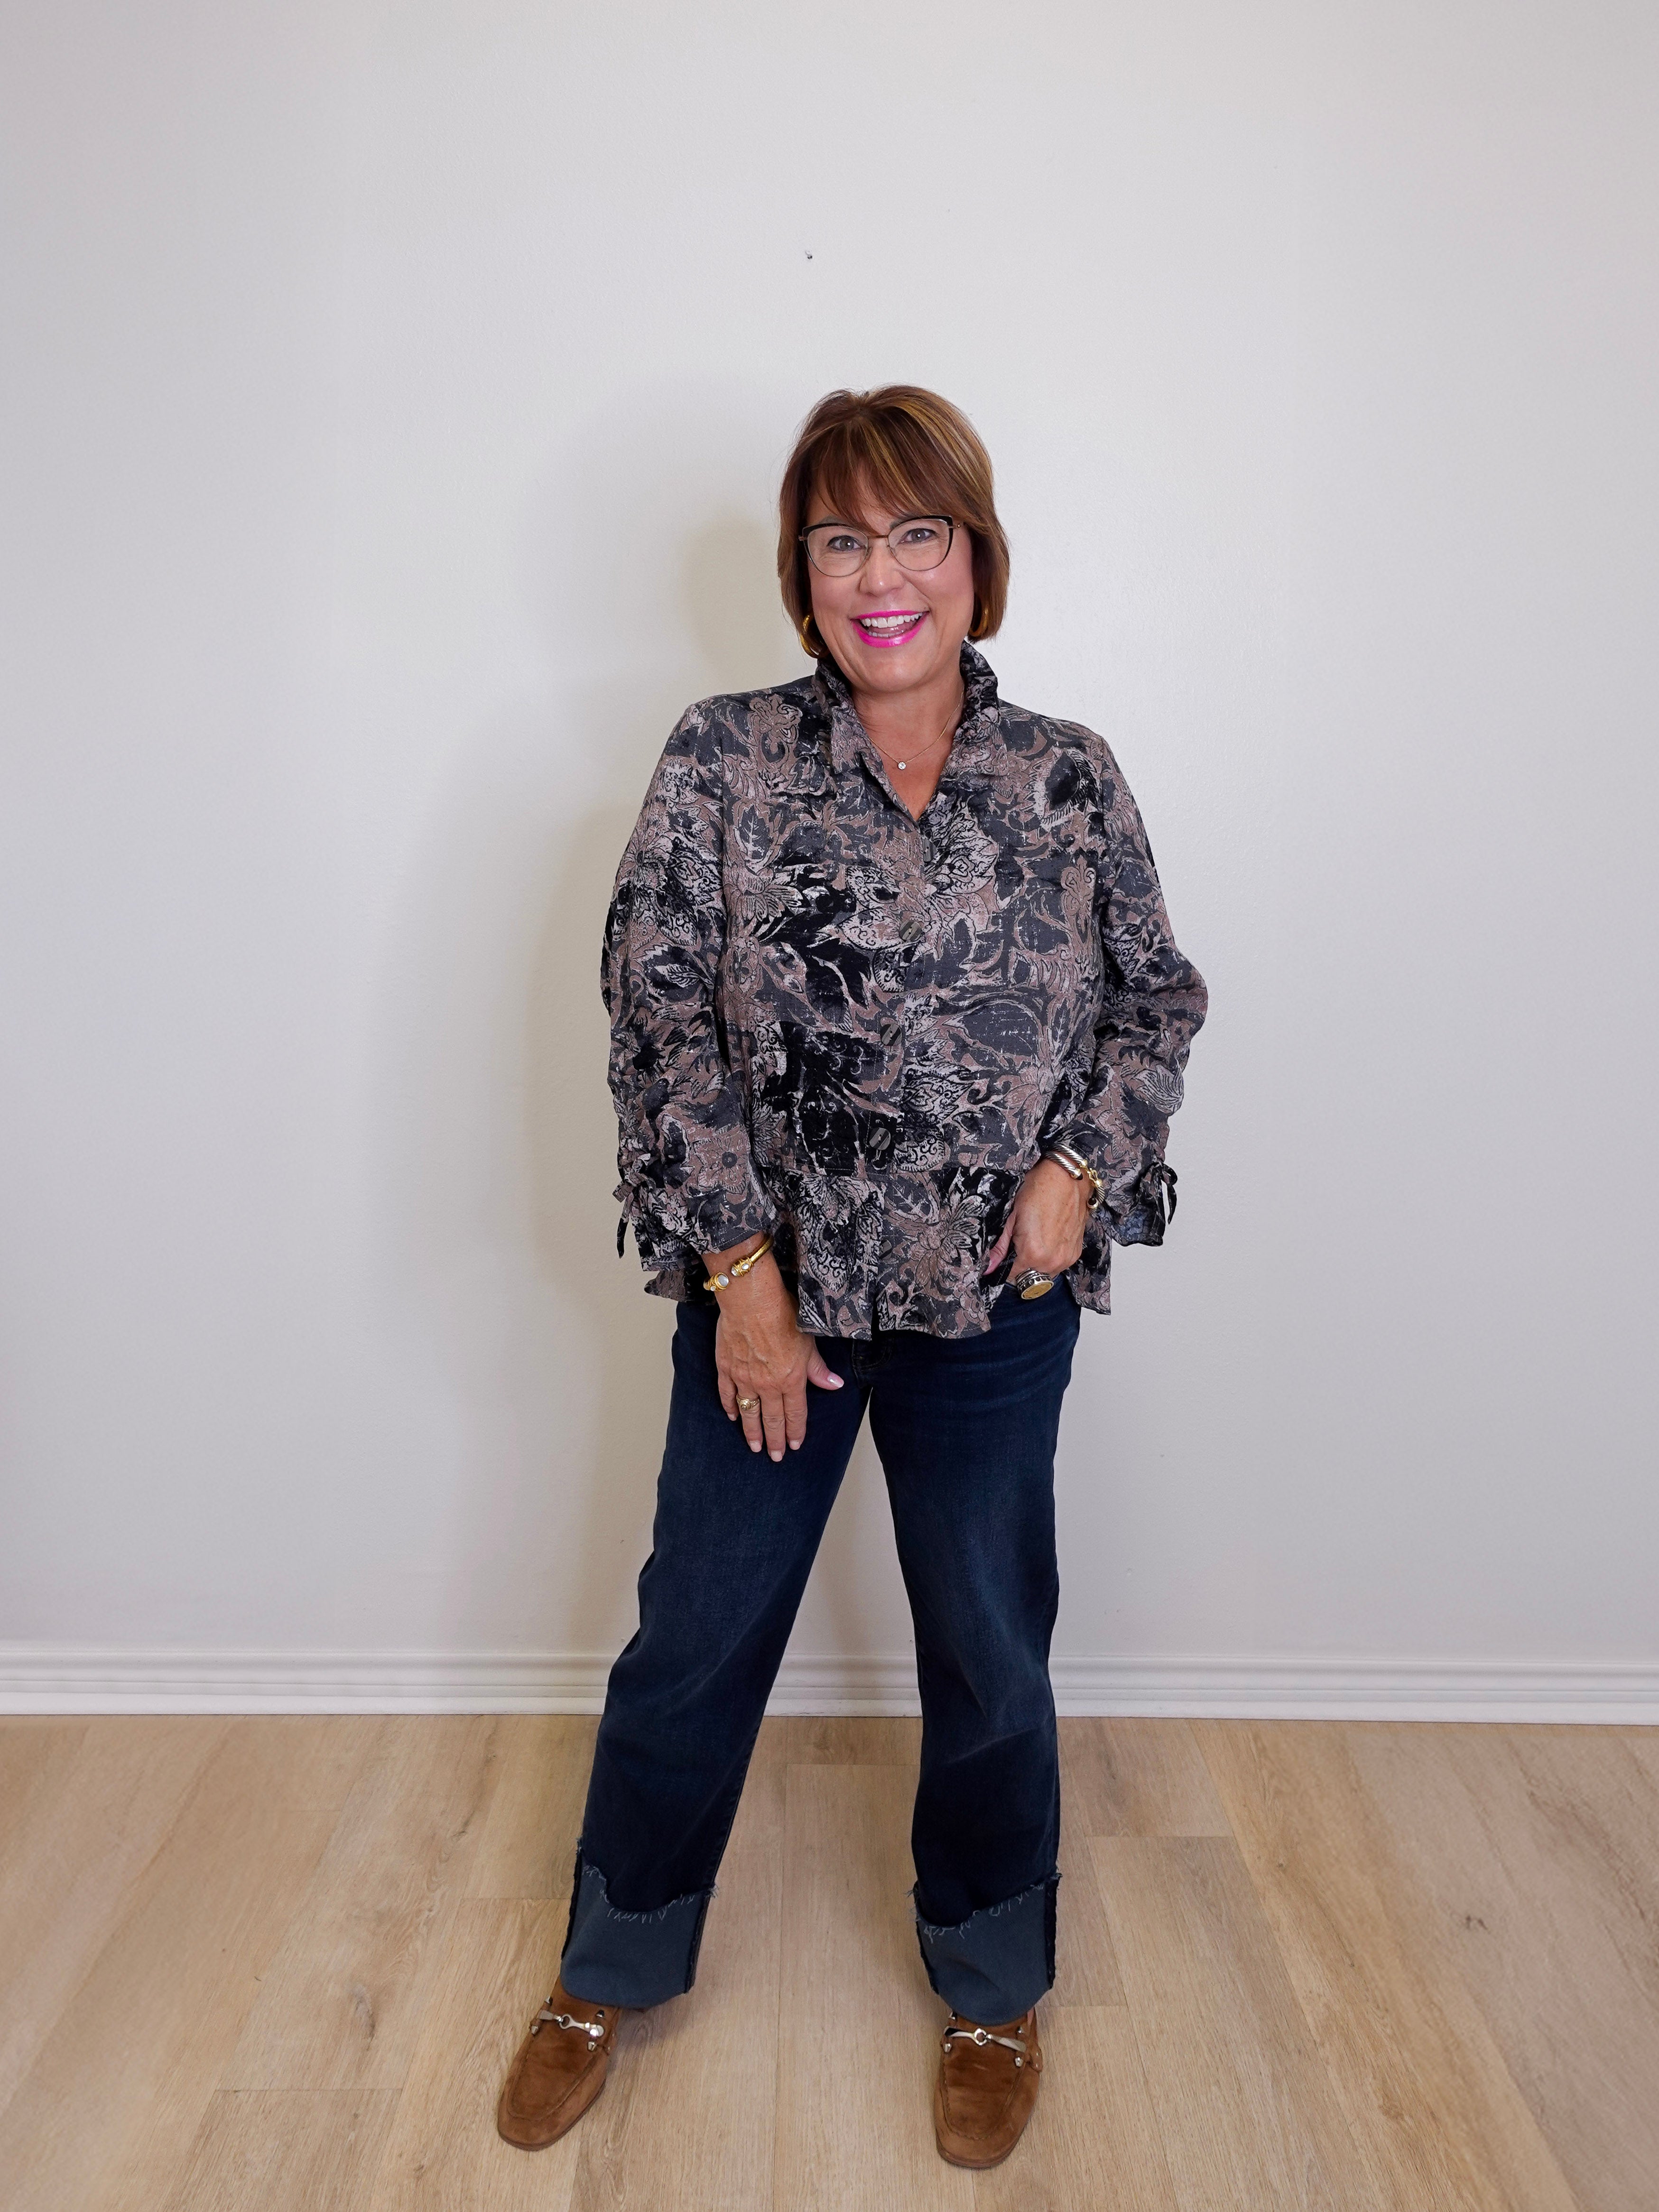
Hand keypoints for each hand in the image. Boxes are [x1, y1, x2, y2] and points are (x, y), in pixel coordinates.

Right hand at [704, 1240, 843, 1461]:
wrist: (751, 1299)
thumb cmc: (782, 1314)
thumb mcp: (809, 1341)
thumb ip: (818, 1368)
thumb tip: (834, 1385)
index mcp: (790, 1380)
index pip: (795, 1414)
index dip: (796, 1431)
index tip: (796, 1445)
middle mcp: (767, 1384)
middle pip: (772, 1419)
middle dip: (774, 1441)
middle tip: (774, 1457)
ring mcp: (744, 1377)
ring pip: (749, 1412)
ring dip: (752, 1431)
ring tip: (754, 1446)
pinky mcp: (726, 1366)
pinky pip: (727, 1393)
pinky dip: (730, 1406)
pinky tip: (732, 1416)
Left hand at [981, 1157, 1090, 1286]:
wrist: (1067, 1177)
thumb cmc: (1039, 1190)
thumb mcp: (1012, 1217)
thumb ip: (1000, 1248)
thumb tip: (988, 1268)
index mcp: (1032, 1254)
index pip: (1012, 1277)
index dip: (1004, 1269)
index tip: (1002, 1261)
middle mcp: (1052, 1261)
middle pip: (1029, 1278)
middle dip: (1020, 1267)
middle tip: (1018, 1245)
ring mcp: (1066, 1258)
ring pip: (1044, 1273)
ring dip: (1036, 1264)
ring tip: (1034, 1240)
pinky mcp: (1076, 1252)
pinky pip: (1058, 1265)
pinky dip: (1050, 1257)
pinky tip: (1047, 1239)